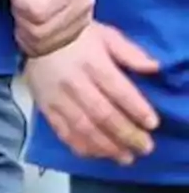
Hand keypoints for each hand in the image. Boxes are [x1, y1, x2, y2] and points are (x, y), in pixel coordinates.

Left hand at [2, 0, 93, 56]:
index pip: (37, 9)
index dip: (18, 2)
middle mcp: (85, 3)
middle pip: (39, 30)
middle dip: (19, 18)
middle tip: (16, 3)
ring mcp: (84, 22)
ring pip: (42, 43)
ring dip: (22, 32)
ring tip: (21, 14)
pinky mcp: (76, 35)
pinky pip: (45, 50)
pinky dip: (29, 42)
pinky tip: (26, 27)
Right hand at [26, 22, 158, 163]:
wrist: (38, 35)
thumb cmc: (77, 36)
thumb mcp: (107, 35)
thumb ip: (130, 53)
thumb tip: (153, 67)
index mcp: (92, 63)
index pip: (118, 90)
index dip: (137, 109)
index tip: (152, 123)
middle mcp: (75, 83)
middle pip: (103, 114)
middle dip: (126, 134)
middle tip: (144, 147)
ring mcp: (58, 97)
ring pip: (83, 127)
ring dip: (106, 146)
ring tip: (125, 157)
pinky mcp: (45, 107)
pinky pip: (62, 131)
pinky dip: (80, 146)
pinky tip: (96, 154)